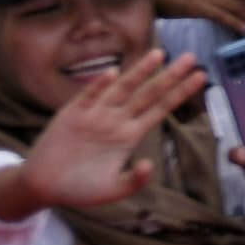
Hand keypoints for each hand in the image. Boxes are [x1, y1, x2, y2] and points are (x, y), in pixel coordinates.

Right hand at [16, 54, 208, 213]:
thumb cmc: (79, 188)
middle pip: (148, 93)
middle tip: (192, 57)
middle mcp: (116, 120)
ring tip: (160, 54)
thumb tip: (151, 165)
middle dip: (169, 76)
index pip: (160, 109)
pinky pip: (88, 97)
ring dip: (139, 72)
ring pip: (122, 89)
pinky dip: (98, 86)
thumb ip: (134, 180)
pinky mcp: (71, 115)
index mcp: (129, 135)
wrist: (43, 187)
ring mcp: (94, 115)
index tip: (200, 77)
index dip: (179, 93)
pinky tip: (112, 74)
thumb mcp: (112, 189)